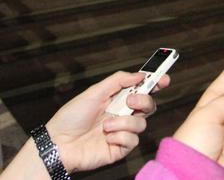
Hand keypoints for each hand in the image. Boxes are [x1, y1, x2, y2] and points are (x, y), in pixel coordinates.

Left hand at [50, 70, 169, 171]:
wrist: (59, 143)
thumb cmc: (71, 117)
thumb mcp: (93, 93)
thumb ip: (118, 81)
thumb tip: (139, 74)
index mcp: (116, 100)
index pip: (141, 90)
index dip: (154, 83)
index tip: (164, 78)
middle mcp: (122, 115)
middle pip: (148, 106)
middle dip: (144, 101)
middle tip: (131, 100)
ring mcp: (122, 132)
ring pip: (141, 124)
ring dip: (123, 123)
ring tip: (106, 125)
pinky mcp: (120, 149)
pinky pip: (132, 141)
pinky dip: (120, 137)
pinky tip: (107, 137)